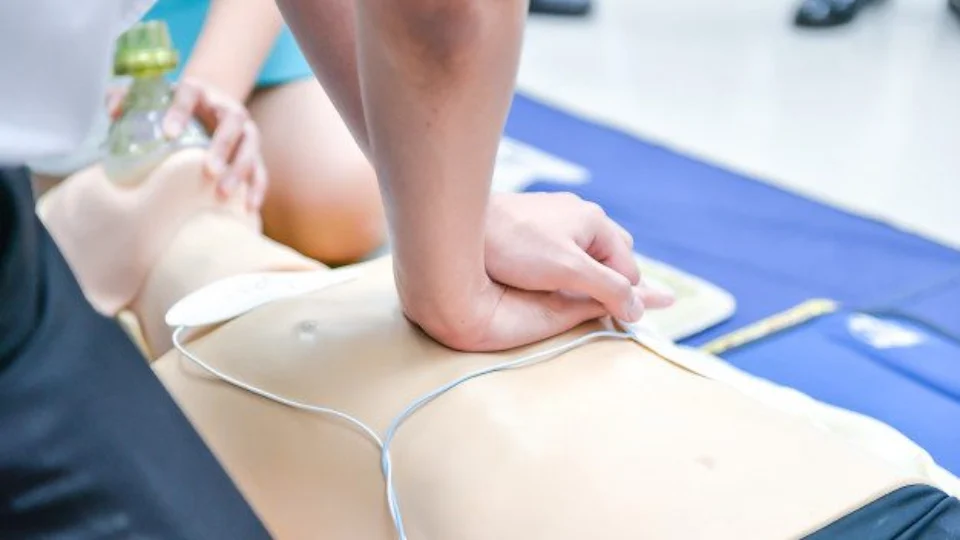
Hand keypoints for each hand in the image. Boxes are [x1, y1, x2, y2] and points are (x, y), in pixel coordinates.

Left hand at [107, 78, 267, 209]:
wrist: (209, 104)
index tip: (169, 133)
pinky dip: (257, 188)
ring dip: (240, 170)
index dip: (180, 112)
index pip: (189, 94)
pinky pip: (260, 170)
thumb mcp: (151, 96)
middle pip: (231, 123)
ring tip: (223, 193)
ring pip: (250, 148)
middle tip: (208, 170)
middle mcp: (227, 108)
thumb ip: (127, 98)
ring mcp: (245, 131)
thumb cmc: (174, 106)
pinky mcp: (253, 152)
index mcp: (198, 91)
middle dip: (222, 146)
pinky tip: (250, 206)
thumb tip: (113, 111)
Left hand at [401, 192, 672, 351]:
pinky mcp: (533, 230)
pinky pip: (565, 252)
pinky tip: (558, 282)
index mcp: (594, 221)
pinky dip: (570, 269)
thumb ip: (608, 288)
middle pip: (613, 258)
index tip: (619, 320)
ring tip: (589, 301)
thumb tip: (638, 309)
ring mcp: (555, 221)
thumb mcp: (569, 269)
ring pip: (589, 255)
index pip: (627, 270)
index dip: (625, 297)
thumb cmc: (514, 244)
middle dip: (615, 283)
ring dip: (594, 277)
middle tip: (613, 311)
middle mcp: (579, 217)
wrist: (460, 230)